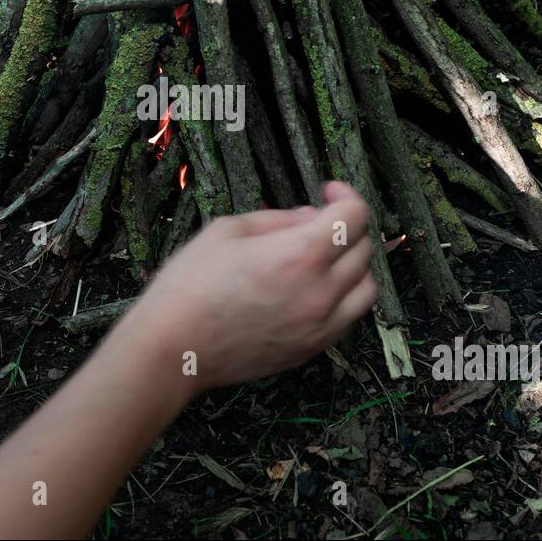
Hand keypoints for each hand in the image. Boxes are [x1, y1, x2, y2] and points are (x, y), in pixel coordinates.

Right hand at [117, 182, 377, 391]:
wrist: (174, 348)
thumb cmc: (190, 285)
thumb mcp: (227, 230)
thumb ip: (277, 219)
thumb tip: (310, 217)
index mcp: (301, 254)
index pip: (355, 216)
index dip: (345, 194)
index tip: (327, 191)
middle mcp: (321, 292)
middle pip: (364, 248)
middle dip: (348, 226)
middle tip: (319, 221)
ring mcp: (321, 325)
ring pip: (367, 288)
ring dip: (353, 266)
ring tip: (324, 259)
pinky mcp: (312, 349)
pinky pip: (349, 318)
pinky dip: (344, 298)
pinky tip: (315, 290)